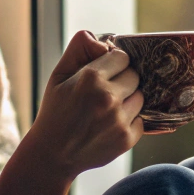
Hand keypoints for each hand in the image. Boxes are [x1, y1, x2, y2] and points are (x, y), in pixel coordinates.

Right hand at [20, 31, 143, 178]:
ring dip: (127, 101)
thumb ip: (78, 49)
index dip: (113, 64)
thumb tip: (100, 40)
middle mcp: (108, 97)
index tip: (104, 73)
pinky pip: (140, 120)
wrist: (53, 155)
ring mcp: (119, 119)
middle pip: (134, 76)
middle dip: (122, 81)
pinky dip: (129, 122)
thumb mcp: (58, 76)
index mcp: (90, 78)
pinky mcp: (126, 139)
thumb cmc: (55, 111)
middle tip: (104, 93)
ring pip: (140, 98)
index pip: (122, 57)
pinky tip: (109, 126)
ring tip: (106, 111)